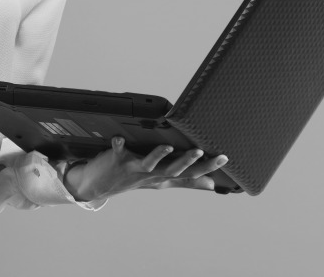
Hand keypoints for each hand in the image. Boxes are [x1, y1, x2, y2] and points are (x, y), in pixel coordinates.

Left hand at [63, 136, 227, 201]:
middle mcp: (151, 174)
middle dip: (186, 161)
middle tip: (200, 151)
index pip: (189, 173)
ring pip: (149, 163)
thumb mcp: (162, 181)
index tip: (224, 158)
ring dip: (158, 155)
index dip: (207, 167)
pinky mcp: (117, 159)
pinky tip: (118, 138)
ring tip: (167, 146)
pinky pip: (118, 151)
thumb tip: (211, 185)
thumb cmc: (134, 179)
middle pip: (172, 170)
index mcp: (163, 176)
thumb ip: (187, 181)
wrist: (99, 185)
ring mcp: (134, 168)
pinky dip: (118, 145)